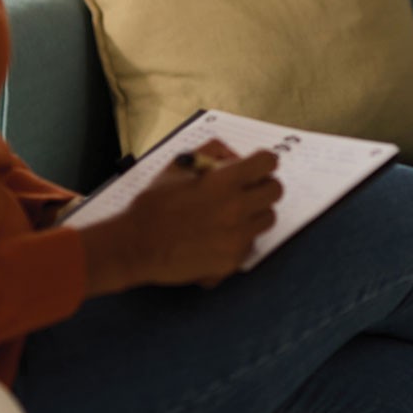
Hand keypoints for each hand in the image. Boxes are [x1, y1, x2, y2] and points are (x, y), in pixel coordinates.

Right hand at [76, 139, 282, 294]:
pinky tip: (217, 237)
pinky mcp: (232, 260)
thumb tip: (233, 156)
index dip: (262, 162)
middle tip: (246, 190)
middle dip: (262, 186)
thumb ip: (210, 152)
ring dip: (255, 213)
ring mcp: (237, 237)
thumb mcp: (178, 166)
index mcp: (225, 181)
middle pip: (275, 191)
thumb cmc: (154, 204)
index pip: (268, 162)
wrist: (137, 246)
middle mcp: (237, 208)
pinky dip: (239, 239)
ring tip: (231, 215)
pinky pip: (250, 244)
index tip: (255, 167)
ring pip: (268, 218)